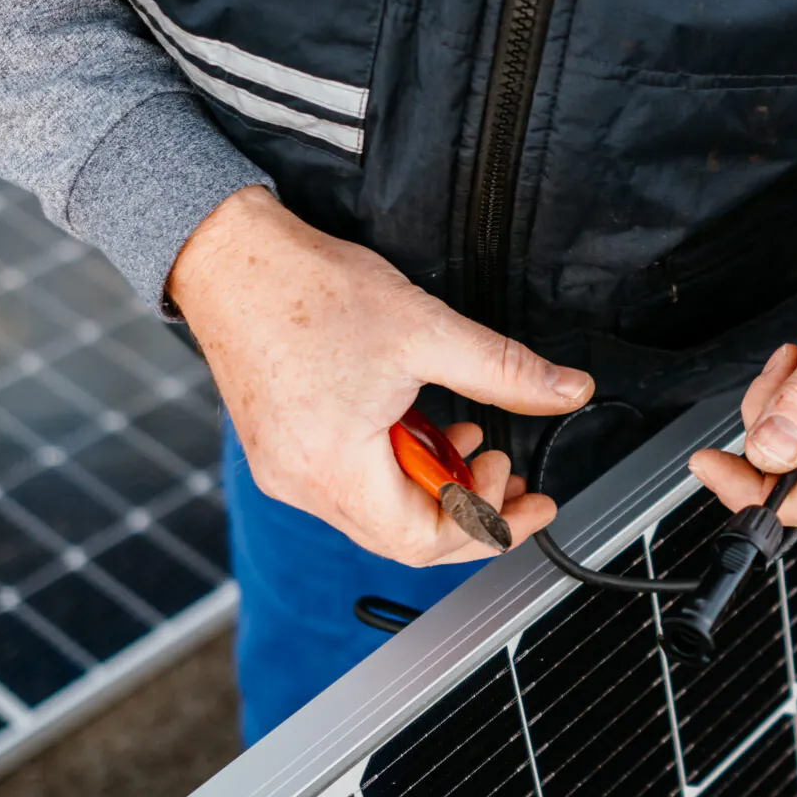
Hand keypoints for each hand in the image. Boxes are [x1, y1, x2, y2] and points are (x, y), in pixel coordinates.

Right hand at [168, 187, 592, 564]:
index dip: (486, 526)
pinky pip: (351, 487)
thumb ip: (505, 370)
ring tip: (476, 443)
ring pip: (378, 515)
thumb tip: (569, 391)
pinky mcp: (280, 450)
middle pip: (402, 539)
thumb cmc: (305, 288)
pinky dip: (399, 472)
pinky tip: (427, 431)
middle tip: (514, 479)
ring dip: (436, 489)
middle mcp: (301, 482)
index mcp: (332, 466)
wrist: (227, 255)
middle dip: (470, 515)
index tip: (526, 496)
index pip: (423, 540)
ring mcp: (285, 469)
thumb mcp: (425, 329)